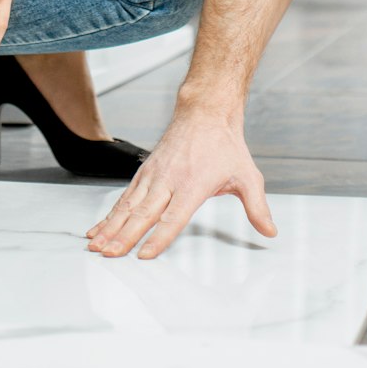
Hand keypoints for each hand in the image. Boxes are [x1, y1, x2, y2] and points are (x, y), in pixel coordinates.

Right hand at [85, 107, 275, 259]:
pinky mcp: (145, 173)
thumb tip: (270, 231)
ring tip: (96, 245)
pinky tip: (98, 228)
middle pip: (143, 214)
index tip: (144, 255)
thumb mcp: (248, 176)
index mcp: (193, 184)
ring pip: (128, 206)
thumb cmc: (224, 145)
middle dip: (124, 237)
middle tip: (108, 254)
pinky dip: (109, 215)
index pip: (173, 217)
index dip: (158, 237)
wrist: (204, 113)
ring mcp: (153, 176)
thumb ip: (257, 207)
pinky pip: (124, 197)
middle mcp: (169, 180)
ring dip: (110, 227)